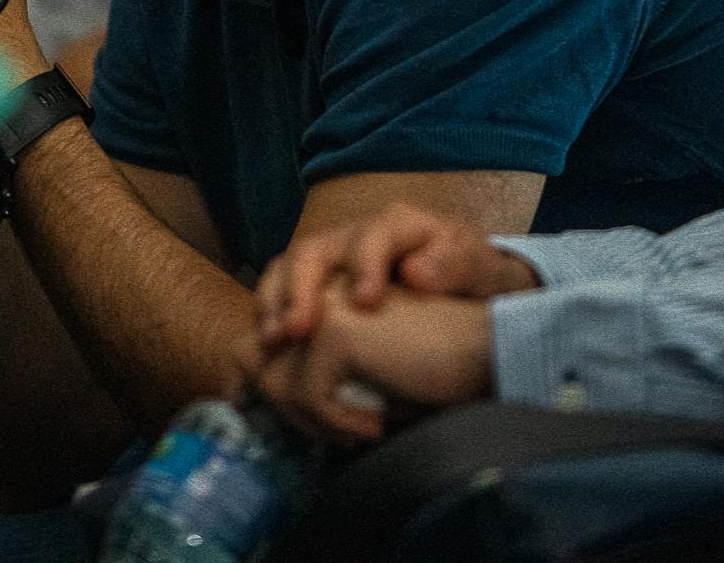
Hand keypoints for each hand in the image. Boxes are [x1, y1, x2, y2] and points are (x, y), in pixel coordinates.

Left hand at [235, 283, 493, 445]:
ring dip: (315, 421)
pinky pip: (310, 397)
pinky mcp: (335, 330)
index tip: (245, 410)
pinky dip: (341, 423)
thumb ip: (311, 372)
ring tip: (359, 429)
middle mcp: (312, 289)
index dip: (241, 373)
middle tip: (320, 434)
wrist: (481, 350)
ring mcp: (320, 305)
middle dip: (274, 405)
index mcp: (317, 291)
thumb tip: (257, 398)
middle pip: (249, 354)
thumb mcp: (357, 371)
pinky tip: (375, 423)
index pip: (254, 329)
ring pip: (279, 384)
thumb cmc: (426, 365)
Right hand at [256, 202, 539, 350]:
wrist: (470, 285)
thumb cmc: (476, 280)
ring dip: (276, 302)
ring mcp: (333, 257)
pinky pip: (281, 289)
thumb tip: (414, 273)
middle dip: (301, 288)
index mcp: (400, 226)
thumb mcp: (483, 270)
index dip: (363, 265)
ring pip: (289, 267)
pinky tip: (269, 348)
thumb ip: (457, 266)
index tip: (365, 303)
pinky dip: (270, 314)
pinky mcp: (319, 282)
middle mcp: (357, 234)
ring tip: (274, 341)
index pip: (372, 236)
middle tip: (298, 330)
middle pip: (315, 249)